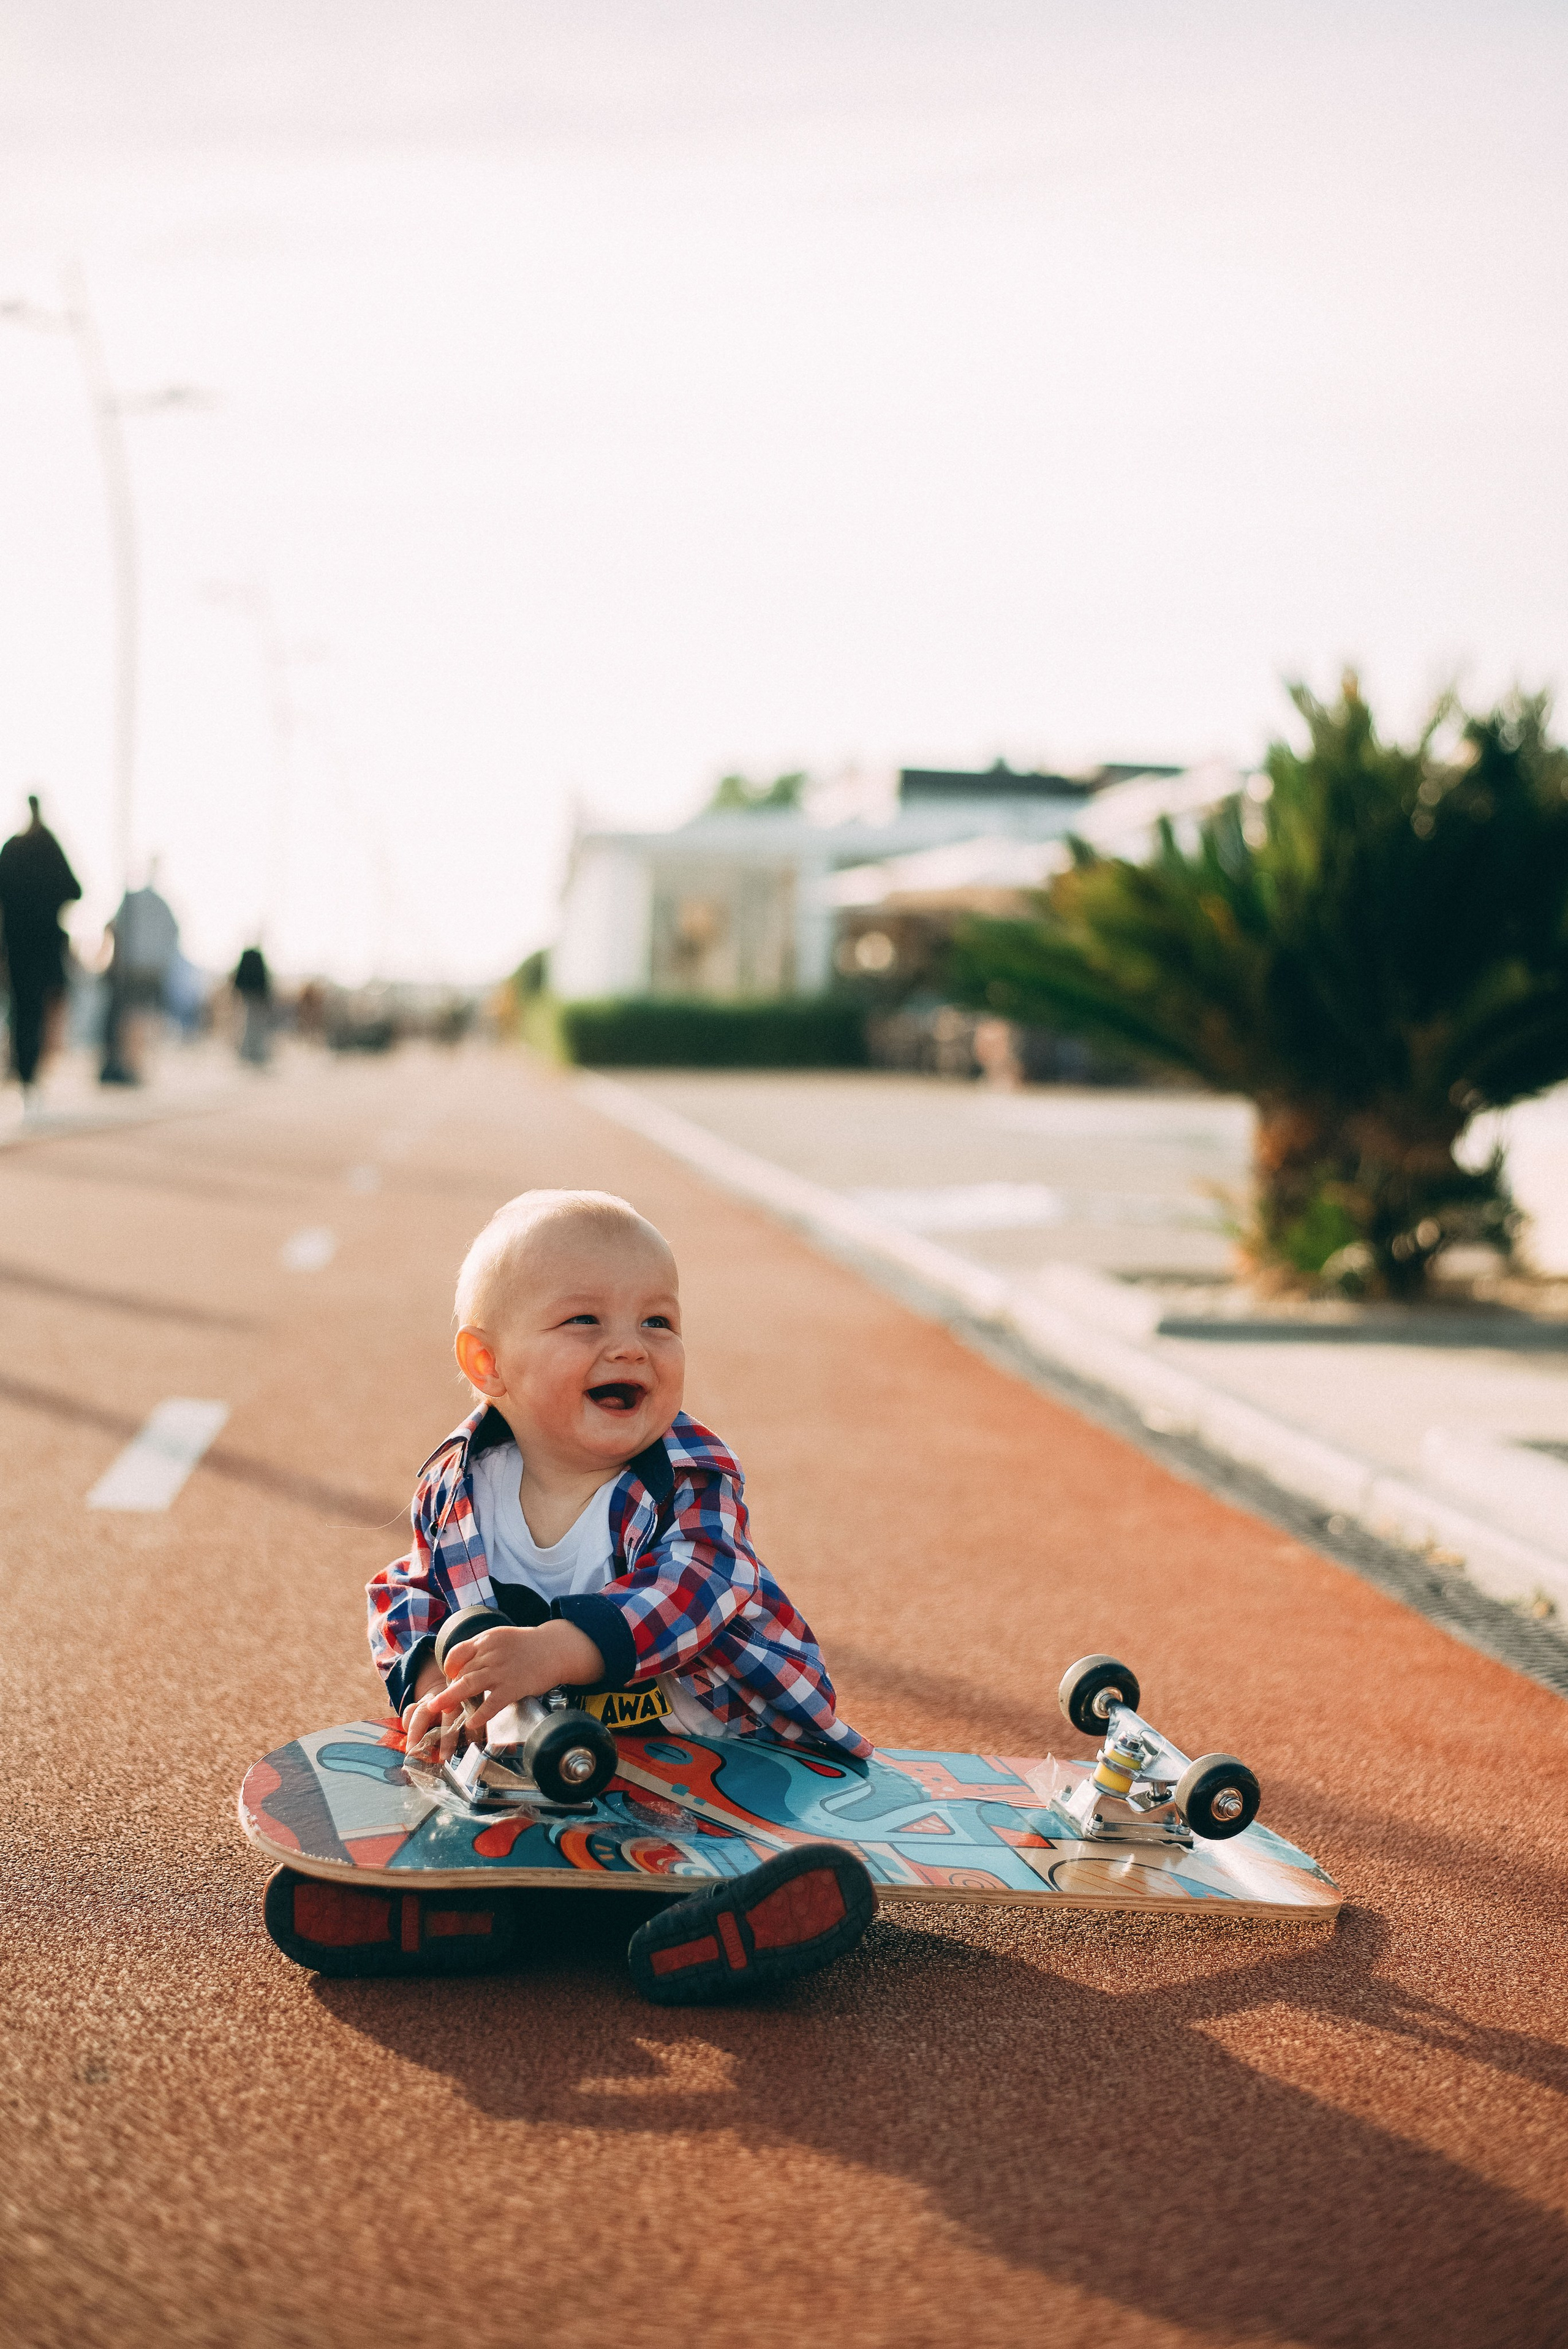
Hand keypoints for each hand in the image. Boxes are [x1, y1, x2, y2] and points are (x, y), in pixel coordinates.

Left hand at [402, 1620, 604, 1760]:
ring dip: (451, 1698)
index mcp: (487, 1639)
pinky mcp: (513, 1686)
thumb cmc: (530, 1646)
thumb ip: (484, 1650)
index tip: (450, 1677)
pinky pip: (492, 1703)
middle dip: (448, 1688)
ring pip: (470, 1685)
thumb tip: (465, 1667)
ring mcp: (501, 1670)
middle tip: (435, 1704)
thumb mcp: (503, 1638)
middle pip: (462, 1671)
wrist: (557, 1648)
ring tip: (438, 1709)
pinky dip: (480, 1714)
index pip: (458, 1652)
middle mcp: (491, 1653)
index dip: (450, 1667)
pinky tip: (473, 1723)